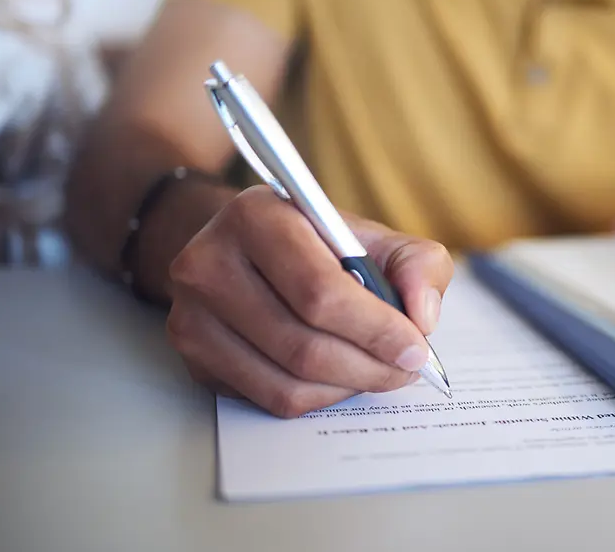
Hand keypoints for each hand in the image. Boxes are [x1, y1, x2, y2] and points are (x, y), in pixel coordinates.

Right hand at [165, 186, 453, 417]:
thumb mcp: (373, 235)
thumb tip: (422, 315)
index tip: (415, 347)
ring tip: (379, 371)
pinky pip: (268, 398)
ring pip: (286, 381)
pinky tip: (340, 376)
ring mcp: (192, 315)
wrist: (248, 249)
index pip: (319, 290)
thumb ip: (417, 264)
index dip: (375, 328)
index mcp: (256, 217)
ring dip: (347, 386)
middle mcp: (209, 263)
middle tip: (406, 368)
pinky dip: (318, 397)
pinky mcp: (193, 358)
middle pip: (302, 344)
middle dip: (369, 366)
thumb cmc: (318, 244)